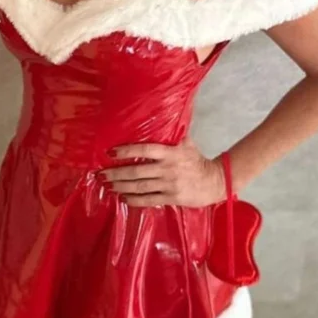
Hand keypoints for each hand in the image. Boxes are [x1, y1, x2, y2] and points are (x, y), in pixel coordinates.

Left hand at [100, 139, 226, 207]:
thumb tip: (162, 117)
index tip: (110, 152)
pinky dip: (134, 200)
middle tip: (101, 173)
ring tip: (108, 185)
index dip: (127, 151)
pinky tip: (123, 198)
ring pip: (140, 186)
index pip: (145, 150)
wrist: (216, 181)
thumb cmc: (197, 161)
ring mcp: (169, 185)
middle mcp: (168, 168)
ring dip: (122, 186)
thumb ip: (173, 134)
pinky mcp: (172, 198)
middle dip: (117, 173)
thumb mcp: (187, 144)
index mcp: (171, 152)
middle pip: (137, 171)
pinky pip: (149, 200)